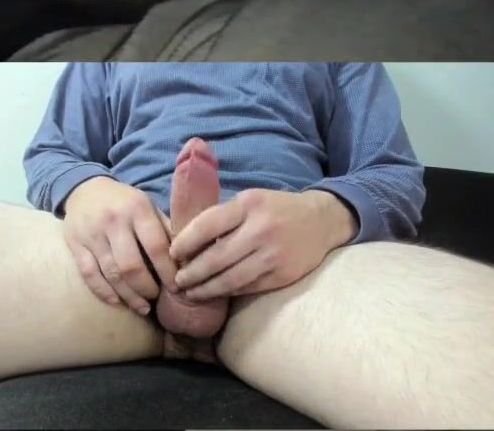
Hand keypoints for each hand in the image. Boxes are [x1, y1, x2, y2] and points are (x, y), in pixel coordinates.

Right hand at [60, 176, 178, 316]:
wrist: (84, 189)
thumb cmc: (124, 203)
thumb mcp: (148, 207)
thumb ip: (166, 230)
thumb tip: (187, 261)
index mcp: (137, 209)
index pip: (156, 247)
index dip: (168, 272)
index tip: (177, 288)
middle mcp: (113, 220)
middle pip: (131, 266)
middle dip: (147, 288)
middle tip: (155, 297)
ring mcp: (91, 233)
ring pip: (111, 273)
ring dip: (129, 295)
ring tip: (142, 306)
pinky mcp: (75, 243)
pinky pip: (89, 273)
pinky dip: (103, 291)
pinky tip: (116, 301)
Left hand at [168, 188, 352, 299]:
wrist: (321, 221)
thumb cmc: (274, 209)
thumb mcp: (248, 200)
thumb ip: (221, 216)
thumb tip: (184, 239)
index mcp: (247, 206)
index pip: (206, 226)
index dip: (184, 243)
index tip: (172, 253)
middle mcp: (261, 230)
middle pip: (216, 258)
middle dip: (191, 273)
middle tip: (176, 281)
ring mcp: (274, 255)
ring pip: (231, 278)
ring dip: (206, 289)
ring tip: (190, 293)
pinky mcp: (284, 275)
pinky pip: (249, 287)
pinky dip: (229, 292)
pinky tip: (216, 293)